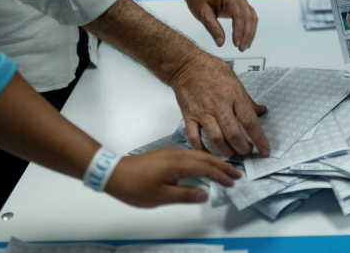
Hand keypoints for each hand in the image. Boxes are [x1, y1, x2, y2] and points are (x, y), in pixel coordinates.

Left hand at [104, 147, 240, 206]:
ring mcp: (171, 153)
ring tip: (225, 170)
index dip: (221, 175)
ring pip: (199, 155)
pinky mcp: (166, 155)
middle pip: (205, 158)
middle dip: (222, 166)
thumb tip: (204, 193)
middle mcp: (177, 154)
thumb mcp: (161, 196)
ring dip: (213, 162)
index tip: (232, 182)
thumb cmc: (135, 186)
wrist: (113, 173)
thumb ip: (185, 194)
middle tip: (236, 174)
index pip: (206, 167)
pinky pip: (191, 155)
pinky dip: (202, 161)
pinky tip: (204, 166)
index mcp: (178, 163)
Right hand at [171, 52, 269, 157]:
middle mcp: (219, 104)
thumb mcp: (236, 80)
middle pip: (233, 134)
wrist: (186, 65)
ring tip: (232, 153)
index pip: (250, 121)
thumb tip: (262, 111)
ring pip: (216, 139)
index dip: (259, 139)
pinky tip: (210, 153)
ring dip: (226, 151)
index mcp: (234, 94)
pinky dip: (202, 150)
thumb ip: (248, 99)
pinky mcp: (189, 116)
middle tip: (247, 151)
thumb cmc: (212, 70)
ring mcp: (202, 111)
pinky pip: (194, 138)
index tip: (265, 151)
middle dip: (243, 148)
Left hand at [183, 0, 257, 51]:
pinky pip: (249, 16)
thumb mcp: (202, 13)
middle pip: (248, 17)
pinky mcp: (241, 4)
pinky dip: (249, 28)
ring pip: (251, 17)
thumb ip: (212, 28)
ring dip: (250, 33)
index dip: (239, 31)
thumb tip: (221, 43)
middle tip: (241, 49)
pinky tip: (246, 39)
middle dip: (246, 34)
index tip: (236, 44)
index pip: (239, 15)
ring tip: (244, 47)